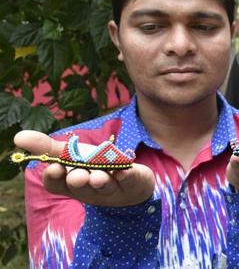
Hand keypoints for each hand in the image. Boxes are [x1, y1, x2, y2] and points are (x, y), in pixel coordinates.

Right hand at [14, 130, 154, 206]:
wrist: (131, 180)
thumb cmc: (95, 167)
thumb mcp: (71, 155)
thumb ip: (47, 147)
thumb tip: (18, 136)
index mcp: (71, 184)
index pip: (57, 185)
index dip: (54, 178)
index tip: (54, 167)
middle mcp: (89, 189)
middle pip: (81, 187)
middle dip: (78, 180)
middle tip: (77, 174)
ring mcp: (112, 188)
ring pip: (104, 187)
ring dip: (100, 181)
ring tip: (98, 176)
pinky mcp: (132, 182)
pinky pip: (129, 180)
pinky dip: (126, 174)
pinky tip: (125, 169)